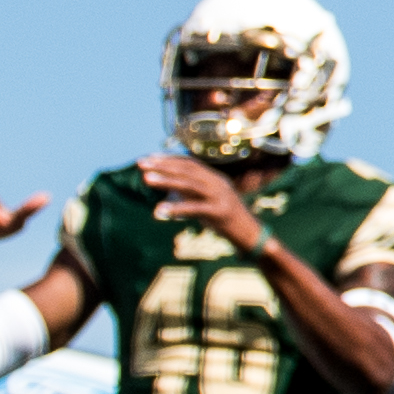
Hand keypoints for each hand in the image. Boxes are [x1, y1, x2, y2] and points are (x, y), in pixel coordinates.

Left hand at [139, 155, 268, 249]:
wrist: (252, 236)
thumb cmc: (227, 221)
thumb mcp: (207, 203)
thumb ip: (191, 194)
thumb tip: (170, 188)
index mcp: (215, 178)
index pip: (189, 164)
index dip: (169, 159)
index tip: (149, 158)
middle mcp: (218, 183)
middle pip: (187, 170)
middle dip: (162, 165)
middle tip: (141, 163)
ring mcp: (220, 196)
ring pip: (189, 185)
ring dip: (166, 181)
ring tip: (146, 179)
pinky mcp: (220, 212)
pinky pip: (195, 209)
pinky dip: (177, 209)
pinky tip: (159, 210)